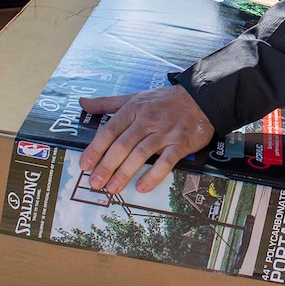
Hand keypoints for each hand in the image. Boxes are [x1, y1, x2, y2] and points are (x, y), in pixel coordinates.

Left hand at [78, 85, 214, 193]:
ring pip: (141, 154)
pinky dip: (154, 175)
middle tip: (95, 182)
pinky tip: (142, 187)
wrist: (200, 98)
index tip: (85, 164)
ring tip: (113, 188)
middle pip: (123, 145)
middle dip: (107, 165)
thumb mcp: (135, 97)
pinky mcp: (180, 144)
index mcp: (134, 109)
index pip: (110, 130)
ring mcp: (164, 133)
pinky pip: (166, 162)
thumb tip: (83, 103)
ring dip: (125, 173)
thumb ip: (107, 103)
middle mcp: (147, 121)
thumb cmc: (164, 101)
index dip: (96, 148)